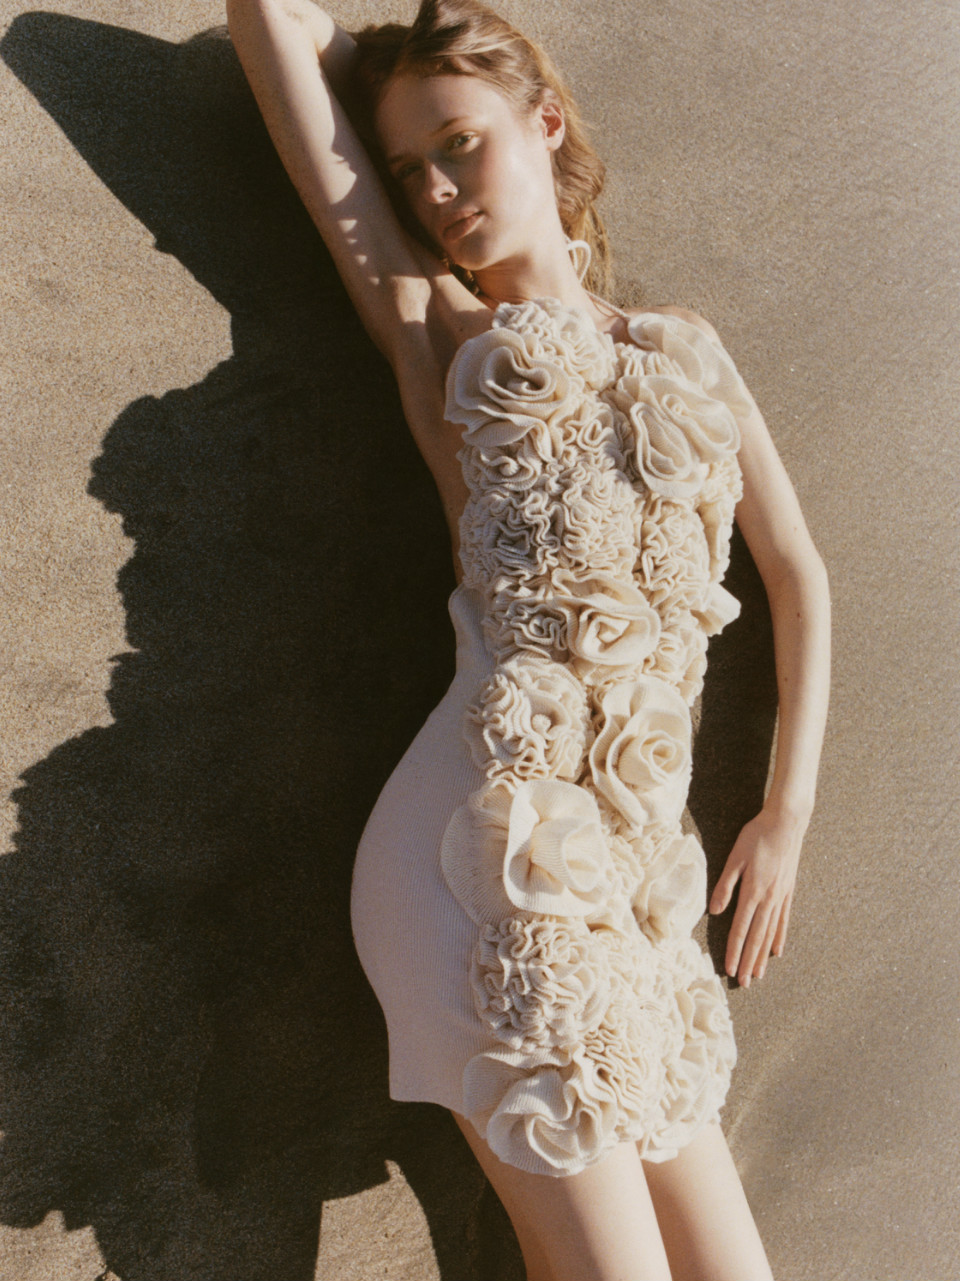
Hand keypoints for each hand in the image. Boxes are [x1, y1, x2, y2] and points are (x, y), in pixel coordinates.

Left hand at [707, 804, 805, 986]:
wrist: (786, 823)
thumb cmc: (756, 837)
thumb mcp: (734, 858)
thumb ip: (725, 886)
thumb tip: (714, 911)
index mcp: (753, 892)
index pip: (740, 929)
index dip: (734, 950)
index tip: (729, 969)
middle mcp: (769, 899)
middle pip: (757, 937)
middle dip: (748, 961)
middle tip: (743, 982)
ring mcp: (781, 897)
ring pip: (770, 933)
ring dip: (763, 955)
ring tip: (758, 975)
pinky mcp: (789, 891)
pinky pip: (784, 920)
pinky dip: (780, 937)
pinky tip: (777, 951)